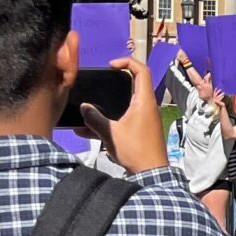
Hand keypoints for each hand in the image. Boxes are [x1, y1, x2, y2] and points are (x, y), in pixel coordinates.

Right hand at [81, 56, 166, 173]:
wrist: (151, 174)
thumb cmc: (135, 150)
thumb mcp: (110, 133)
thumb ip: (94, 118)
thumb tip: (83, 107)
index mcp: (144, 101)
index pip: (141, 70)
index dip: (126, 62)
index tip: (111, 65)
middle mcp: (147, 106)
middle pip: (131, 86)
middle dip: (112, 84)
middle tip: (98, 84)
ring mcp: (144, 119)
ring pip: (124, 104)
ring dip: (106, 106)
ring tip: (86, 112)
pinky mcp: (140, 130)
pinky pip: (123, 119)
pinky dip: (108, 122)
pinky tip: (86, 131)